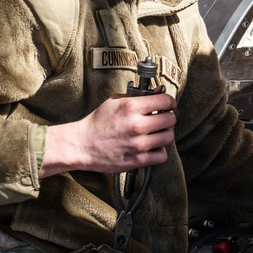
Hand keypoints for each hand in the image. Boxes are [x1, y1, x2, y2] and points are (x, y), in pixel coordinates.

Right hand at [41, 93, 176, 176]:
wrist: (81, 145)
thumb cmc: (97, 123)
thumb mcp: (114, 102)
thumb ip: (136, 96)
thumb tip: (156, 92)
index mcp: (131, 107)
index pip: (165, 101)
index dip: (169, 102)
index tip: (168, 105)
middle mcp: (136, 125)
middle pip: (171, 119)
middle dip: (167, 117)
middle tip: (161, 119)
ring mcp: (138, 144)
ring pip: (169, 137)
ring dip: (164, 134)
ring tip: (156, 134)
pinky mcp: (137, 160)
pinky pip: (162, 156)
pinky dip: (159, 152)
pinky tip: (152, 147)